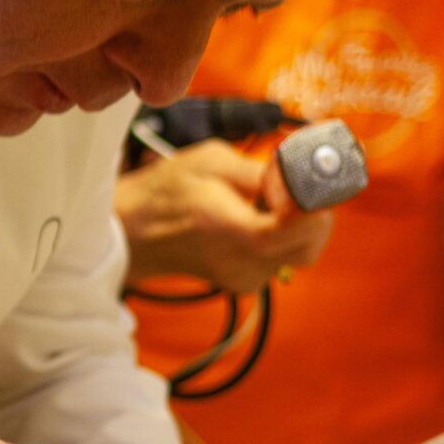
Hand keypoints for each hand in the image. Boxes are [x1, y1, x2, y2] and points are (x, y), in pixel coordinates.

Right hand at [117, 141, 334, 294]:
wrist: (130, 232)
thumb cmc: (165, 193)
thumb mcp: (212, 161)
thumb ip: (262, 172)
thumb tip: (301, 173)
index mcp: (236, 232)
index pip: (303, 227)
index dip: (313, 198)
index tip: (303, 175)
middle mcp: (246, 264)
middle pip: (311, 242)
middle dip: (310, 210)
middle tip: (288, 184)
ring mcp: (246, 279)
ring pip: (300, 249)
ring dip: (293, 221)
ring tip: (259, 198)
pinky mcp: (245, 282)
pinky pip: (281, 256)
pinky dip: (278, 234)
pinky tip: (250, 215)